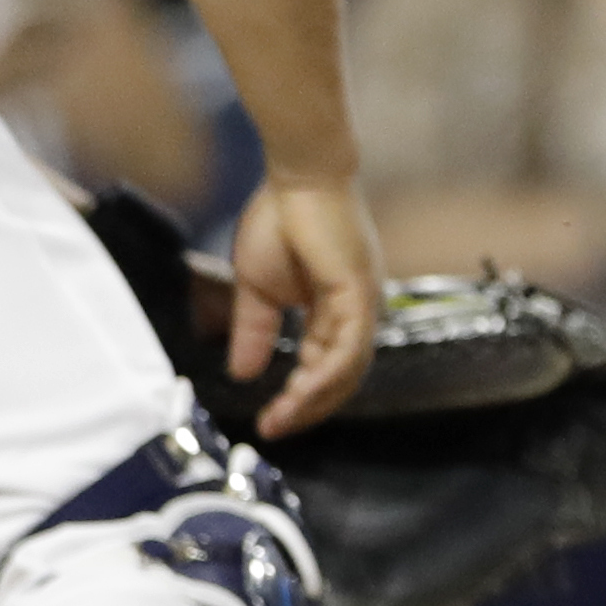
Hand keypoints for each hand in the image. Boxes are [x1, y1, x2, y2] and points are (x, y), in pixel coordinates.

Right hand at [228, 173, 380, 436]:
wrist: (296, 177)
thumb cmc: (281, 218)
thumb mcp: (257, 289)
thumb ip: (255, 331)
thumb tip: (241, 372)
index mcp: (337, 311)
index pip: (325, 367)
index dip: (298, 397)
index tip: (269, 419)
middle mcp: (358, 313)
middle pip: (340, 378)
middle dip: (306, 408)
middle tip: (274, 428)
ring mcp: (364, 305)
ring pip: (347, 371)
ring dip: (313, 400)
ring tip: (281, 419)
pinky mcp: (361, 295)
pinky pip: (348, 349)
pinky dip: (325, 376)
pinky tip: (299, 395)